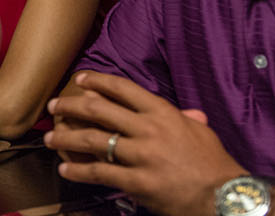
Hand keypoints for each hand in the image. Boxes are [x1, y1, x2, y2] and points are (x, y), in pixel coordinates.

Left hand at [43, 72, 244, 215]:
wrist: (223, 195)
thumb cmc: (214, 164)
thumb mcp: (201, 132)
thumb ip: (186, 120)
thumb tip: (187, 113)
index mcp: (163, 113)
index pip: (123, 89)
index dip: (98, 81)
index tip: (81, 79)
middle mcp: (149, 129)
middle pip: (100, 110)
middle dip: (71, 106)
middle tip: (55, 106)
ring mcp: (141, 155)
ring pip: (93, 140)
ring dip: (67, 138)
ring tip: (51, 138)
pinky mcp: (137, 181)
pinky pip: (100, 173)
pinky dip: (79, 171)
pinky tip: (65, 171)